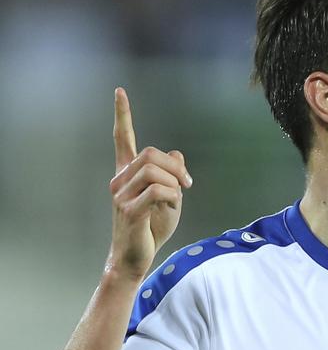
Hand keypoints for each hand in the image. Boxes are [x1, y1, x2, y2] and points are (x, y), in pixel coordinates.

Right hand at [106, 87, 192, 280]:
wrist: (136, 258)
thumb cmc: (152, 227)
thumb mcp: (169, 196)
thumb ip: (172, 174)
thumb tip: (177, 154)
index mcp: (127, 174)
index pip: (122, 138)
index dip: (122, 114)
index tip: (119, 92)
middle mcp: (120, 180)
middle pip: (151, 153)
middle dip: (175, 166)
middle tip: (187, 184)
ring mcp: (121, 195)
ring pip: (155, 171)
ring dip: (175, 183)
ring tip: (177, 198)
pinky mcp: (129, 210)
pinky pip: (158, 191)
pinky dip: (173, 196)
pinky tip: (172, 207)